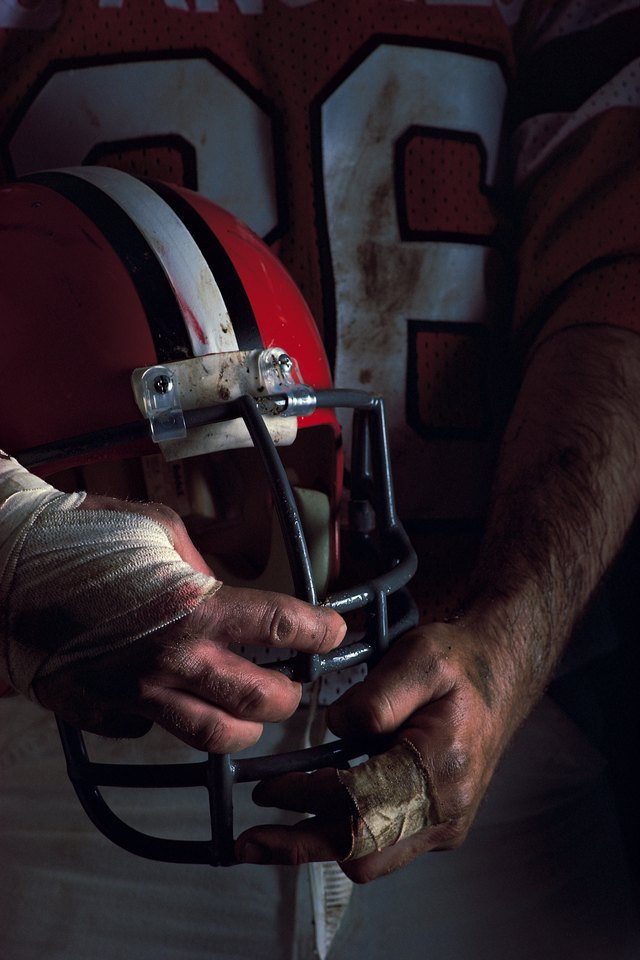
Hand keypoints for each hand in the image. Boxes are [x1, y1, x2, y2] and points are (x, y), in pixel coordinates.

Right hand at [31, 495, 346, 750]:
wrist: (9, 564)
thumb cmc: (84, 535)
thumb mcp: (159, 530)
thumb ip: (200, 565)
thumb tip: (218, 587)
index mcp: (197, 611)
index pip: (283, 627)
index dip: (320, 630)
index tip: (335, 631)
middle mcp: (174, 662)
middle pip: (260, 702)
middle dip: (288, 695)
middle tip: (291, 682)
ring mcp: (137, 695)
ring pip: (214, 737)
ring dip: (241, 727)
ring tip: (247, 713)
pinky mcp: (101, 711)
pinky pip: (148, 731)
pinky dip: (167, 719)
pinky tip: (168, 699)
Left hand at [236, 619, 517, 881]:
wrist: (501, 674)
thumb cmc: (460, 664)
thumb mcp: (419, 657)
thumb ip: (375, 697)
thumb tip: (334, 728)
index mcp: (442, 767)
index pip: (360, 802)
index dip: (307, 798)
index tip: (269, 790)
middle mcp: (445, 810)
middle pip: (363, 853)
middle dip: (302, 847)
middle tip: (252, 840)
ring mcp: (444, 824)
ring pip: (370, 860)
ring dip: (318, 846)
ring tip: (270, 836)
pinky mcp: (437, 825)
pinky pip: (383, 847)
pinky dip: (343, 836)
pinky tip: (313, 815)